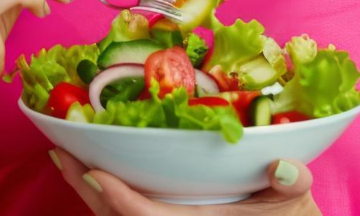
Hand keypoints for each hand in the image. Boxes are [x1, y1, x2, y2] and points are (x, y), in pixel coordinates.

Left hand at [51, 148, 319, 214]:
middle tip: (61, 154)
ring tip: (67, 159)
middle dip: (88, 191)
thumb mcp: (299, 205)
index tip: (92, 172)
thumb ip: (292, 185)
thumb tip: (284, 167)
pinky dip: (108, 199)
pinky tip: (97, 175)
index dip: (118, 199)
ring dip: (93, 194)